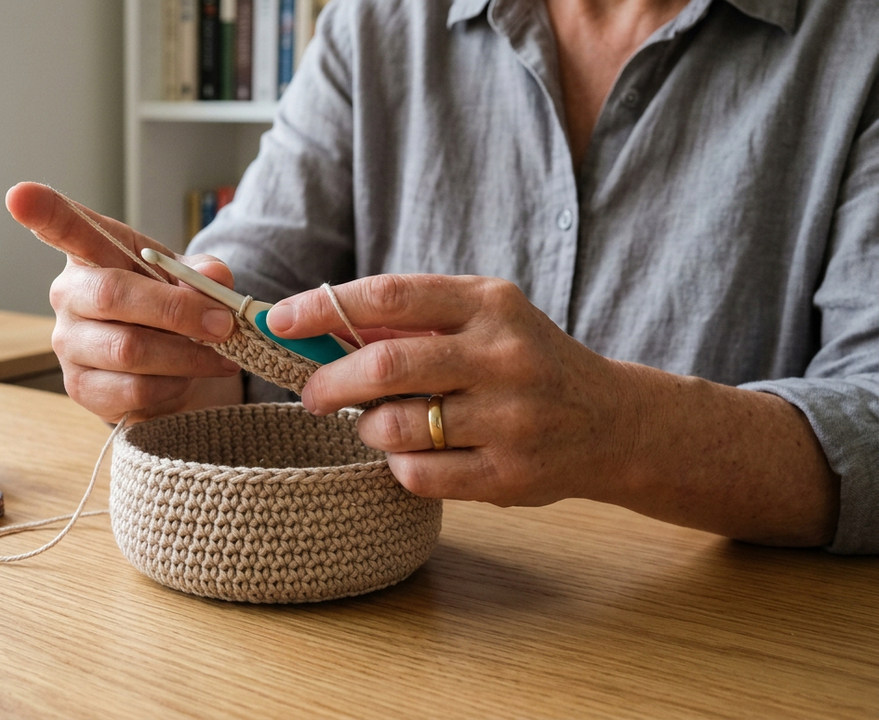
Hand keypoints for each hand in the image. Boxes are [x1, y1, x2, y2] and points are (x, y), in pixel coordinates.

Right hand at [6, 182, 242, 422]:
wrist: (168, 366)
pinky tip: (185, 378)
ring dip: (186, 355)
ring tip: (220, 355)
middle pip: (113, 294)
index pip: (64, 227)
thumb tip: (214, 278)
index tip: (19, 195)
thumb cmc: (169, 309)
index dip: (43, 212)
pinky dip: (173, 385)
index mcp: (92, 253)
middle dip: (177, 310)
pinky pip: (132, 390)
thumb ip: (205, 273)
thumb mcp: (192, 281)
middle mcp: (69, 294)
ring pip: (129, 349)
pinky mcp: (80, 388)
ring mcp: (68, 343)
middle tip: (223, 323)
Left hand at [265, 274, 634, 506]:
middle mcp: (504, 356)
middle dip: (328, 382)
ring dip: (366, 428)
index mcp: (489, 304)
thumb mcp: (484, 320)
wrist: (612, 422)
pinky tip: (410, 454)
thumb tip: (321, 327)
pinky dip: (398, 466)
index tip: (280, 321)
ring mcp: (511, 419)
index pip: (389, 296)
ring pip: (395, 427)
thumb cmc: (526, 361)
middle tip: (309, 394)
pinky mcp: (510, 475)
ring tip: (373, 424)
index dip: (323, 308)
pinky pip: (419, 475)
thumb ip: (413, 321)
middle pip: (384, 366)